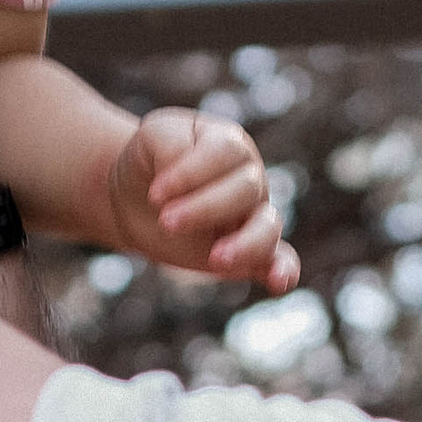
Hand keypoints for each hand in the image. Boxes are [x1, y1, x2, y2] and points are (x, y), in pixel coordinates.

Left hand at [106, 108, 298, 291]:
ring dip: (246, 244)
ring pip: (268, 227)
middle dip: (205, 209)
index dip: (191, 173)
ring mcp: (253, 216)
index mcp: (228, 145)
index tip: (154, 195)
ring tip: (215, 259)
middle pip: (246, 189)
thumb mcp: (150, 138)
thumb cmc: (149, 163)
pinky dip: (284, 270)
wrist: (138, 199)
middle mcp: (250, 179)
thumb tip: (188, 167)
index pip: (225, 153)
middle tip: (166, 222)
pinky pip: (279, 260)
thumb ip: (169, 144)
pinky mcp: (248, 253)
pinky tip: (278, 282)